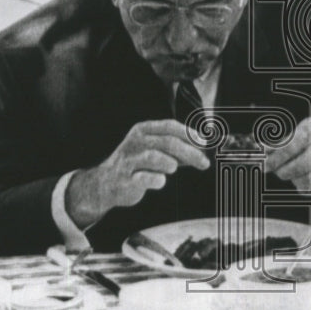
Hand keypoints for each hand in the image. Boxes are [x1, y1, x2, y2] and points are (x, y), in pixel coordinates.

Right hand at [65, 120, 209, 229]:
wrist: (106, 183)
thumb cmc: (137, 165)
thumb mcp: (155, 150)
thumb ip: (176, 148)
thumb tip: (203, 147)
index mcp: (143, 130)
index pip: (170, 126)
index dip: (189, 134)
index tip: (204, 143)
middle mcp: (135, 142)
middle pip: (168, 142)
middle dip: (190, 152)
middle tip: (204, 163)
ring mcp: (129, 160)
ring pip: (155, 157)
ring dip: (170, 163)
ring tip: (173, 169)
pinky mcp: (126, 179)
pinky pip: (144, 178)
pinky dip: (157, 180)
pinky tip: (161, 181)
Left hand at [266, 119, 310, 191]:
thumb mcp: (301, 130)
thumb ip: (281, 142)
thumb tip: (263, 152)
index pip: (289, 148)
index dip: (275, 160)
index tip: (265, 166)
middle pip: (299, 166)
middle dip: (283, 172)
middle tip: (278, 171)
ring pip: (309, 181)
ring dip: (295, 181)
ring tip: (292, 174)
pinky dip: (306, 189)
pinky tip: (302, 181)